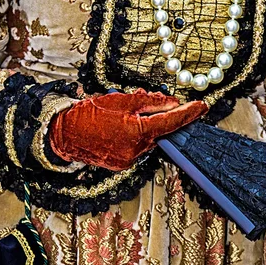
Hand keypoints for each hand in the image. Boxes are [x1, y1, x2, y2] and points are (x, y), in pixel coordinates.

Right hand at [49, 89, 207, 170]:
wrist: (64, 134)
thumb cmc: (89, 114)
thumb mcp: (122, 100)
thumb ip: (150, 102)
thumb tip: (172, 104)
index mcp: (138, 132)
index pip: (171, 122)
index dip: (188, 113)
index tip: (202, 107)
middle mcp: (136, 150)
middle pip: (160, 131)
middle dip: (158, 117)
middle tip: (149, 102)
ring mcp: (129, 160)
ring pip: (148, 140)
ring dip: (144, 126)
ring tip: (125, 114)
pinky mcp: (122, 164)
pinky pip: (137, 148)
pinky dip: (135, 136)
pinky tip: (120, 127)